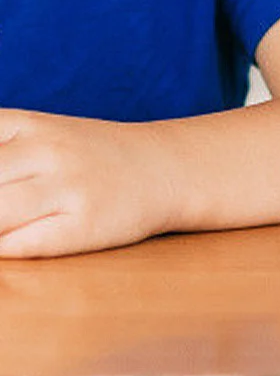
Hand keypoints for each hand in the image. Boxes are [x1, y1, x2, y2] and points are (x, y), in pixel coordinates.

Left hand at [0, 108, 175, 257]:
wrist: (168, 167)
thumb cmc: (89, 156)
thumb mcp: (39, 134)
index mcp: (28, 125)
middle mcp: (46, 150)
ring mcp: (66, 188)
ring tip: (4, 224)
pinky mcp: (81, 226)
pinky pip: (19, 245)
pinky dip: (2, 250)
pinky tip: (9, 244)